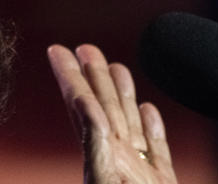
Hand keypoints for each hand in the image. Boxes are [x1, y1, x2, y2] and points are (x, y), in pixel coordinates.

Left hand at [48, 44, 176, 183]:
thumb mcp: (103, 179)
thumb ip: (95, 145)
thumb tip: (86, 104)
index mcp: (100, 155)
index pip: (80, 104)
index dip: (69, 75)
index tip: (57, 50)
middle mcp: (115, 160)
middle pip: (104, 107)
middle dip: (96, 76)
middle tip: (86, 48)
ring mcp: (137, 172)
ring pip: (130, 125)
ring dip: (123, 96)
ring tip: (117, 68)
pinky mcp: (160, 183)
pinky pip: (157, 152)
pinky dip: (153, 129)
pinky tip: (148, 111)